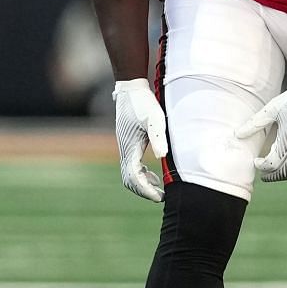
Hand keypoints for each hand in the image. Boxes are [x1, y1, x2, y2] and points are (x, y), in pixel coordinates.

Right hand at [112, 78, 169, 202]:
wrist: (130, 90)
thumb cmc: (144, 103)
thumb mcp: (155, 118)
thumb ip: (158, 137)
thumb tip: (162, 156)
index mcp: (130, 147)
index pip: (133, 177)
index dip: (146, 190)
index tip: (160, 197)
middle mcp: (124, 150)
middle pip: (129, 180)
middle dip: (144, 191)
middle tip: (161, 197)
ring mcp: (124, 148)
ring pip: (128, 175)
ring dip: (142, 185)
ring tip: (158, 188)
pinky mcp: (127, 145)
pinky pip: (130, 167)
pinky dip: (140, 175)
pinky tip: (152, 174)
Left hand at [236, 76, 286, 181]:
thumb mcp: (273, 108)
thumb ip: (255, 124)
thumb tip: (238, 134)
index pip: (272, 164)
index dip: (262, 167)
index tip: (257, 163)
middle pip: (285, 172)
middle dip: (273, 175)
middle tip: (264, 173)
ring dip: (286, 175)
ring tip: (277, 171)